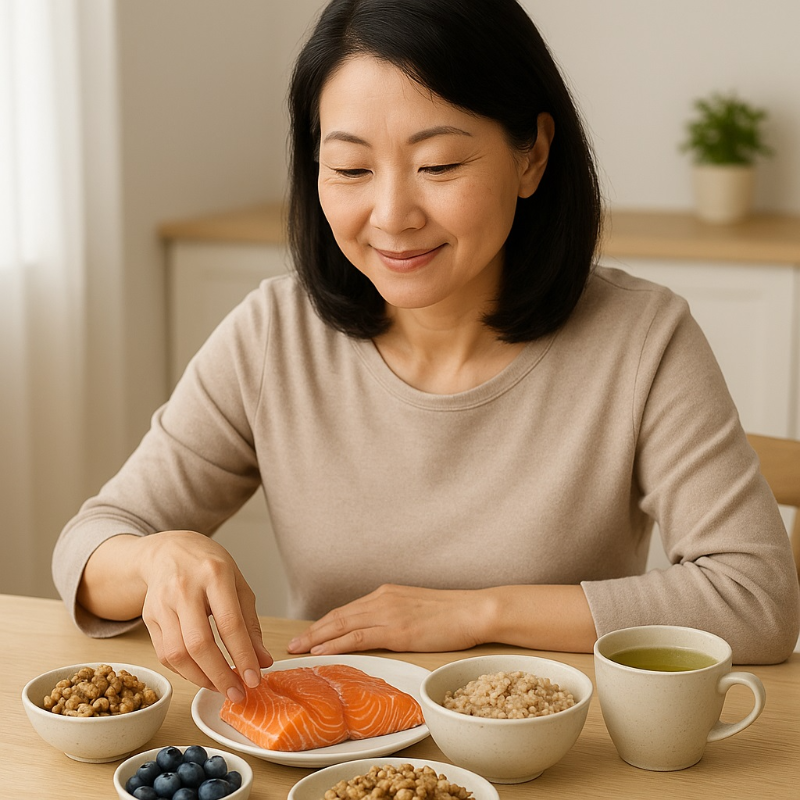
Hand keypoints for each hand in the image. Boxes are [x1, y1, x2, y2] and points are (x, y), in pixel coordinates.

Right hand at [136, 531, 272, 700]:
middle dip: (220, 675)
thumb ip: (250, 624)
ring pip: (177, 653)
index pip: (229, 622)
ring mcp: (162, 603)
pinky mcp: (148, 617)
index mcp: (214, 575)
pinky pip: (164, 654)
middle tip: (237, 694)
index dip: (242, 656)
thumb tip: (263, 661)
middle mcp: (184, 588)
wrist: (169, 550)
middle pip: (199, 643)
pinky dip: (184, 671)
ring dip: (201, 678)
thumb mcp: (238, 585)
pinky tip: (201, 674)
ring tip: (221, 686)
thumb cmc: (209, 567)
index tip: (254, 679)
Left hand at [287, 584, 490, 654]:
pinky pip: (359, 637)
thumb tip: (381, 630)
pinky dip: (337, 644)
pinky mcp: (398, 631)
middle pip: (338, 616)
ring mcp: (389, 614)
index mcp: (386, 593)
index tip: (308, 635)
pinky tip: (322, 652)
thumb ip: (395, 615)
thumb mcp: (416, 608)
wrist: (474, 610)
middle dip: (313, 631)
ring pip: (343, 625)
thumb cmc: (452, 613)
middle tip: (292, 645)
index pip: (347, 610)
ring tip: (299, 650)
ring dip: (317, 638)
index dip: (324, 623)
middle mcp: (382, 599)